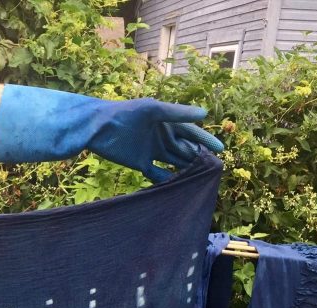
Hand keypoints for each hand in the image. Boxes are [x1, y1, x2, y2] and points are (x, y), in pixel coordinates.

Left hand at [0, 85, 223, 182]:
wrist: (98, 127)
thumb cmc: (125, 113)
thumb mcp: (153, 110)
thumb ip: (178, 114)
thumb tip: (205, 115)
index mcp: (166, 122)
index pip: (191, 132)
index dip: (205, 140)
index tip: (219, 150)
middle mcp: (161, 136)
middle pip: (184, 149)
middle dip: (198, 157)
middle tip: (213, 169)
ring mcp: (151, 151)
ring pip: (174, 162)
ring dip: (185, 170)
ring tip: (200, 180)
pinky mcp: (140, 163)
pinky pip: (157, 174)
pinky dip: (167, 180)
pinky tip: (178, 187)